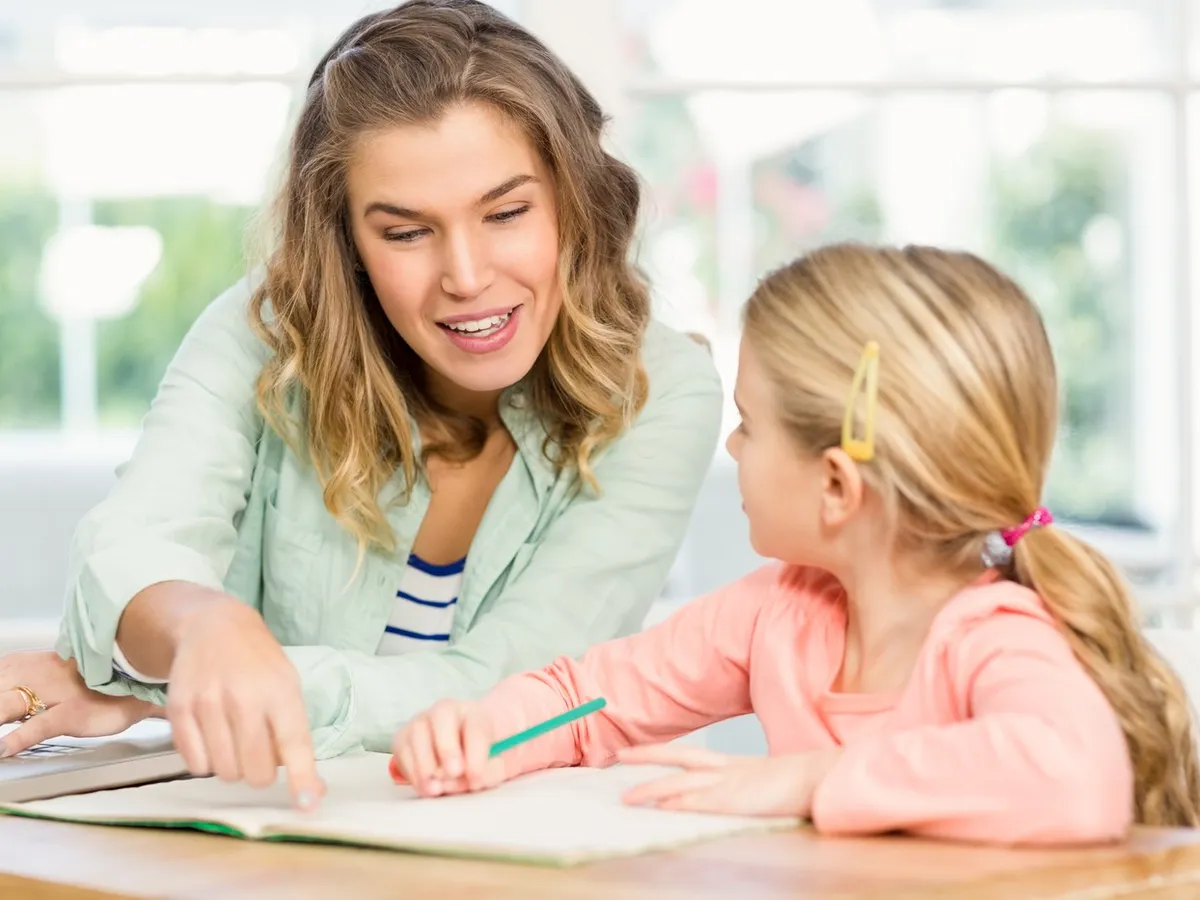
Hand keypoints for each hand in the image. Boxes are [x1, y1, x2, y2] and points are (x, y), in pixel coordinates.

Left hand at [0, 651, 155, 755]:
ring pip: (6, 706)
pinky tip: (2, 750)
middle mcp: (36, 674)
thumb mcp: (48, 677)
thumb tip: (2, 704)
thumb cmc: (92, 684)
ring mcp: (56, 693)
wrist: (139, 681)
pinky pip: (39, 725)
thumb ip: (19, 686)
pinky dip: (16, 739)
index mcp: (25, 664)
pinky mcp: (74, 712)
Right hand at [165, 598, 322, 810]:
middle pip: (256, 770)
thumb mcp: (288, 685)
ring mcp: (208, 703)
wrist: (213, 626)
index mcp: (280, 690)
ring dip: (233, 767)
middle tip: (258, 753)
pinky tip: (213, 737)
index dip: (302, 778)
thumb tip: (310, 789)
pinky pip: (195, 764)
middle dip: (261, 773)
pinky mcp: (178, 710)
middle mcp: (244, 697)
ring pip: (225, 772)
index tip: (308, 804)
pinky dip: (207, 761)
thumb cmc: (258, 663)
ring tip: (235, 740)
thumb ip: (295, 734)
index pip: (294, 744)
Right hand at [391, 700, 505, 796]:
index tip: (476, 777)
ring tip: (435, 789)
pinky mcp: (403, 737)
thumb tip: (470, 780)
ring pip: (417, 732)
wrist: (461, 753)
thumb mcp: (494, 765)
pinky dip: (411, 771)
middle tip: (454, 773)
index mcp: (474, 713)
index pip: (476, 727)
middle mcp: (446, 711)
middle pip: (442, 716)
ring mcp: (421, 721)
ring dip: (425, 764)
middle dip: (448, 748)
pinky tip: (424, 787)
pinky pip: (402, 750)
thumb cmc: (480, 758)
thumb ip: (488, 771)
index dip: (476, 753)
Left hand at [617, 743, 842, 816]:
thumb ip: (739, 785)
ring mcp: (728, 784)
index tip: (634, 753)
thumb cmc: (795, 783)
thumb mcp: (760, 780)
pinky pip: (700, 802)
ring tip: (627, 797)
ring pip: (681, 782)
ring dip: (652, 789)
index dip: (659, 752)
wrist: (816, 778)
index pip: (687, 753)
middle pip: (677, 756)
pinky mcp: (734, 801)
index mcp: (730, 763)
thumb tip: (724, 795)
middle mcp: (724, 769)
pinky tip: (661, 808)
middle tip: (619, 756)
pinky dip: (679, 804)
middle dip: (646, 756)